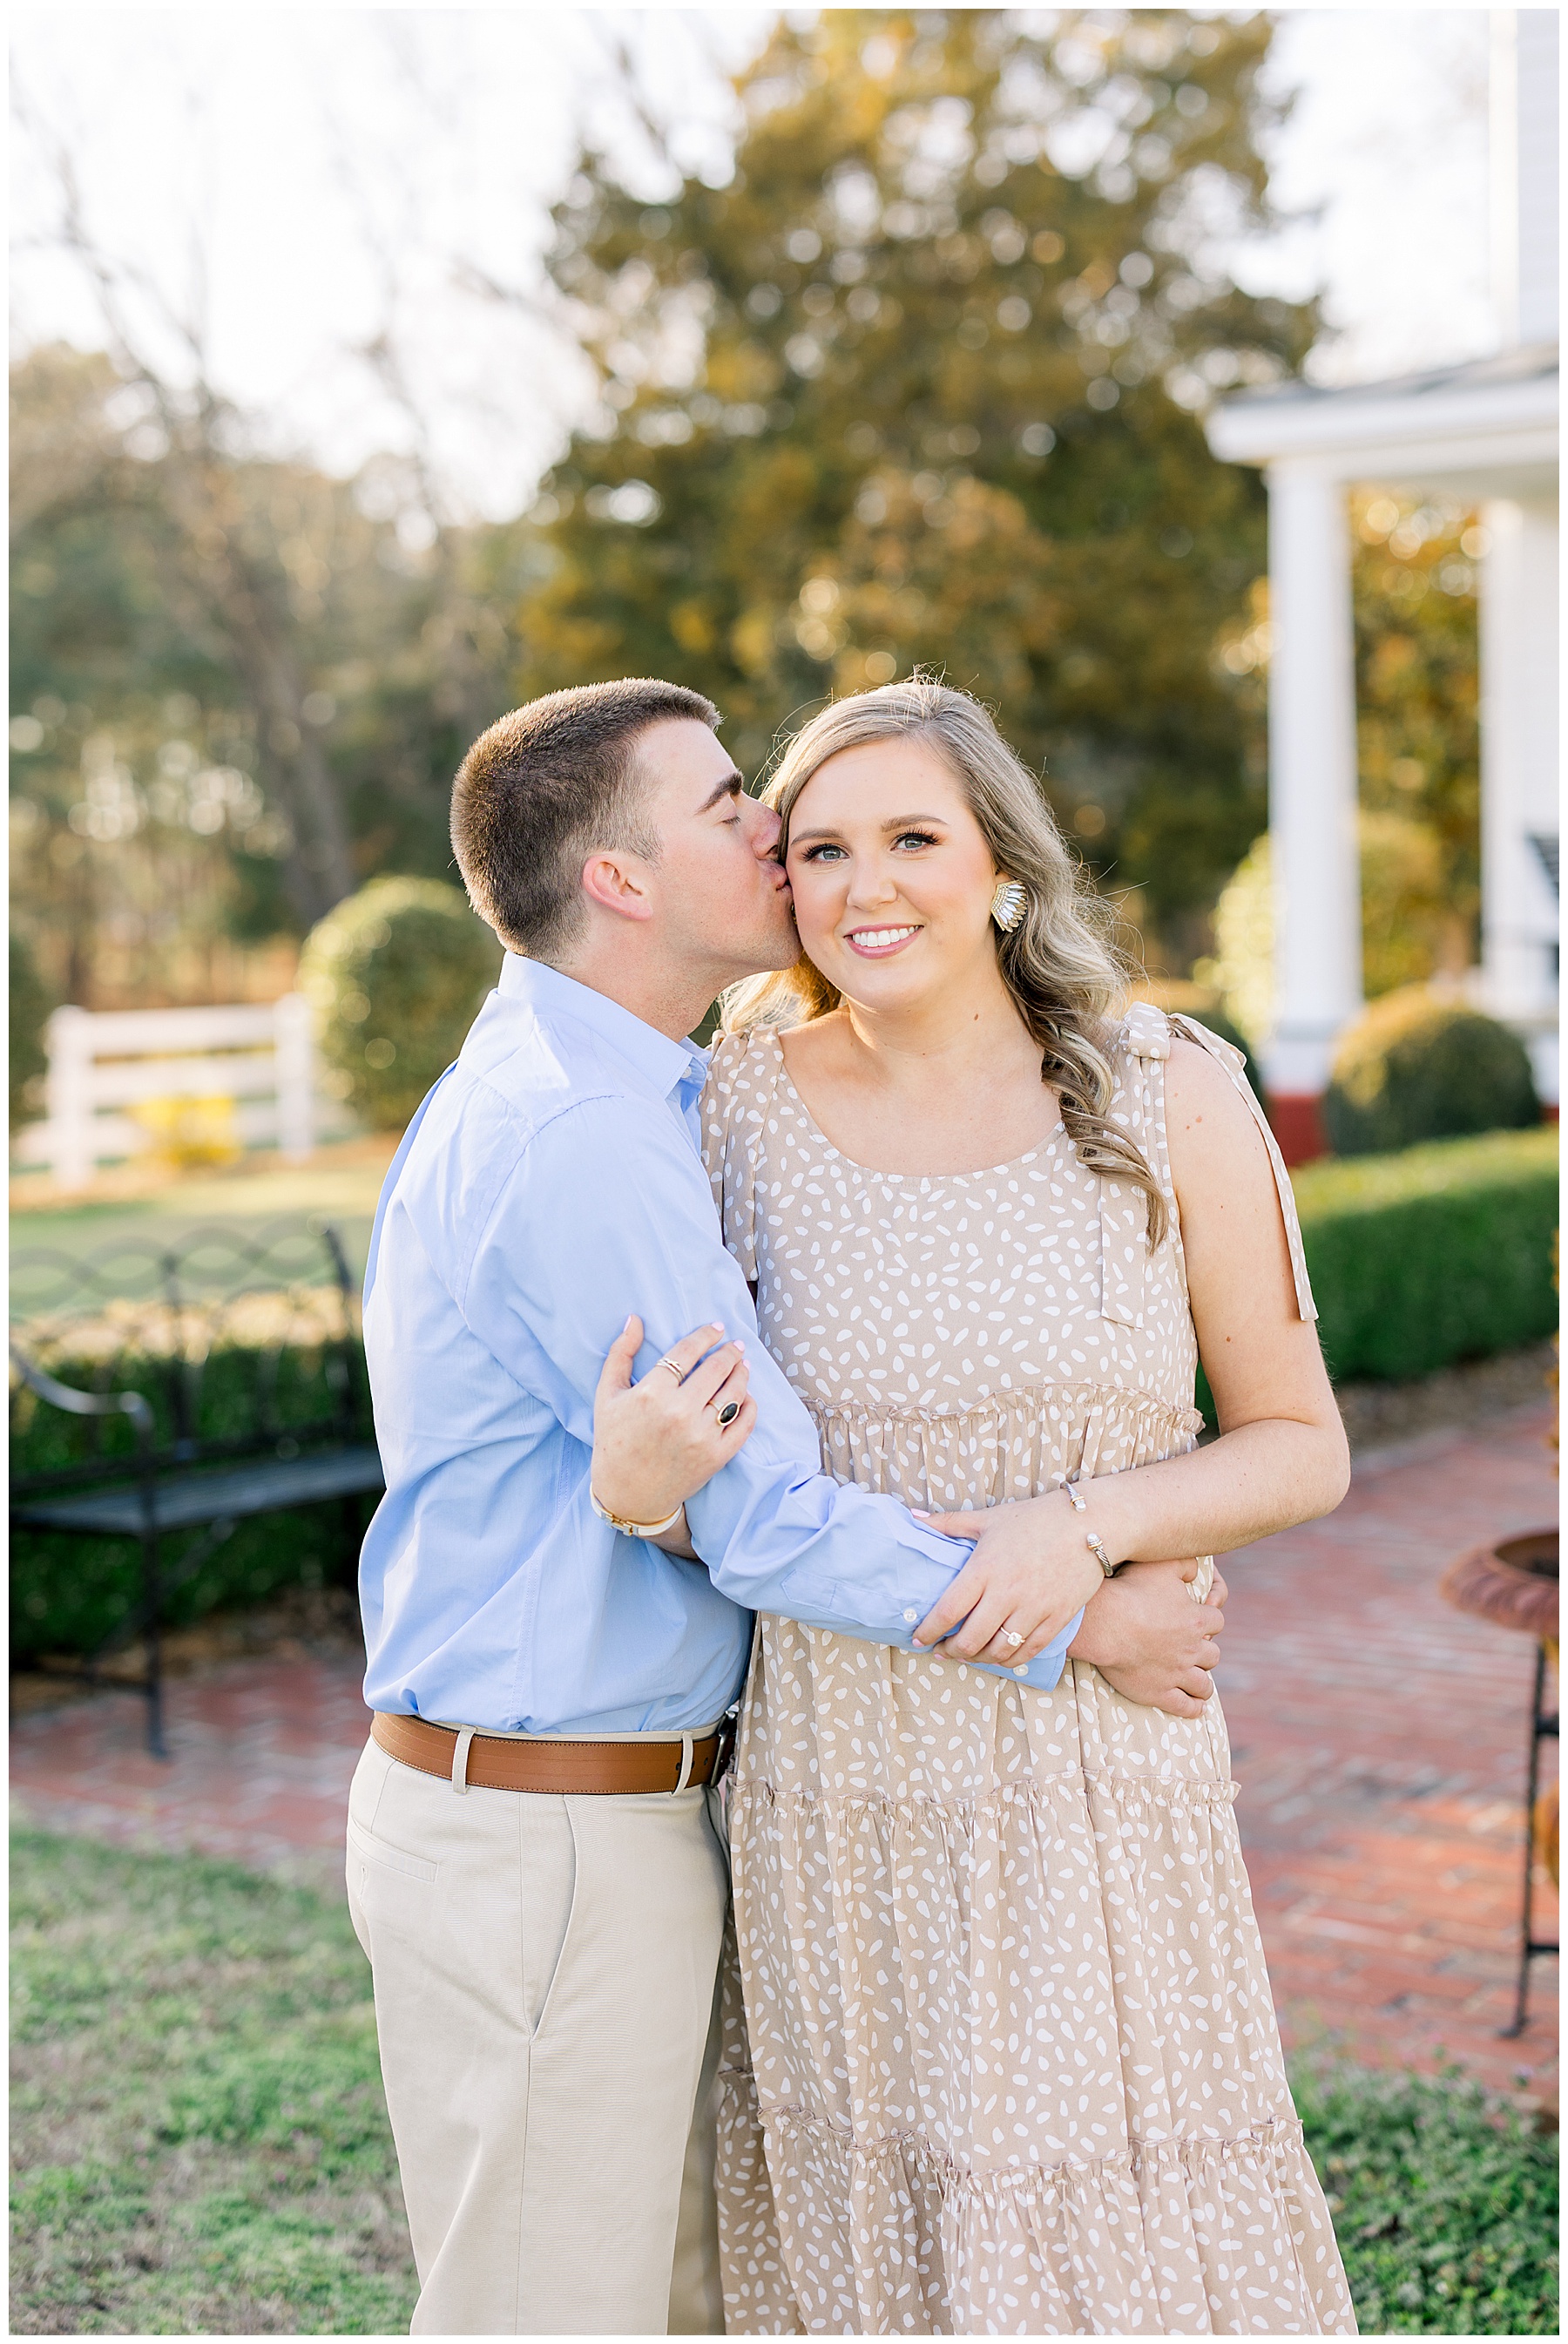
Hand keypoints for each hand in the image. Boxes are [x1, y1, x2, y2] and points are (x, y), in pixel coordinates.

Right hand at [591, 1317, 755, 1525]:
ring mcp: (701, 1436)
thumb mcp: (607, 1395)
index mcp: (651, 1394)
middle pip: (716, 1369)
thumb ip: (620, 1353)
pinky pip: (743, 1424)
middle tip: (735, 1346)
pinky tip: (747, 1396)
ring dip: (742, 1375)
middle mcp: (679, 1413)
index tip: (717, 1327)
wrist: (628, 1494)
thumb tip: (635, 1319)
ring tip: (743, 1366)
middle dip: (730, 1352)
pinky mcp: (716, 1456)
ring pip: (734, 1394)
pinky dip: (750, 1406)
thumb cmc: (614, 1440)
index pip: (687, 1352)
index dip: (706, 1335)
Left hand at [911, 1494, 1105, 1667]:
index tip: (917, 1639)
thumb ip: (948, 1523)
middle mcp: (1007, 1593)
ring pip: (998, 1651)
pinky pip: (1027, 1651)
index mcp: (984, 1569)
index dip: (929, 1631)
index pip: (948, 1611)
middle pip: (970, 1640)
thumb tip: (914, 1518)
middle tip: (941, 1651)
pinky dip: (1009, 1660)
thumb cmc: (1034, 1519)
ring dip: (978, 1659)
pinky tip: (998, 1656)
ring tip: (967, 1654)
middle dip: (950, 1651)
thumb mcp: (988, 1518)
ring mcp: (1034, 1609)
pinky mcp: (1056, 1619)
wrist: (1089, 1525)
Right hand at [1070, 1559, 1226, 1716]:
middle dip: (1204, 1652)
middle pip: (1213, 1656)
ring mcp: (1177, 1674)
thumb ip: (1185, 1563)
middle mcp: (1192, 1650)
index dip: (1208, 1619)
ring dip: (1203, 1683)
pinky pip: (1186, 1707)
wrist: (1104, 1624)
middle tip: (1190, 1650)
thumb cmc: (1130, 1591)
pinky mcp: (1160, 1693)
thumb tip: (1197, 1570)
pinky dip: (1194, 1708)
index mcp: (1196, 1620)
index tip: (1198, 1619)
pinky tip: (1196, 1707)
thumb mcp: (1162, 1565)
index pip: (1217, 1621)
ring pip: (1204, 1685)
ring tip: (1196, 1681)